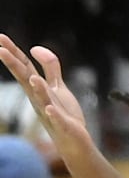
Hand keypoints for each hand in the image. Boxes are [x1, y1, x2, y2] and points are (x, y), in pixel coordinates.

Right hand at [0, 35, 92, 157]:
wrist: (73, 140)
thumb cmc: (63, 112)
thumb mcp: (57, 86)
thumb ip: (49, 67)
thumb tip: (34, 48)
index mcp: (37, 89)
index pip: (24, 67)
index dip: (14, 52)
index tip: (0, 37)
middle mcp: (38, 99)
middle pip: (26, 79)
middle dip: (14, 65)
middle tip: (0, 49)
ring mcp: (49, 111)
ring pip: (41, 97)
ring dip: (36, 87)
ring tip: (32, 77)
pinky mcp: (63, 124)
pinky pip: (56, 118)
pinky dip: (53, 113)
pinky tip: (49, 108)